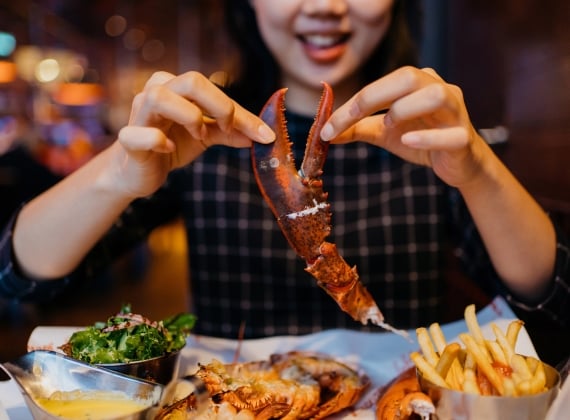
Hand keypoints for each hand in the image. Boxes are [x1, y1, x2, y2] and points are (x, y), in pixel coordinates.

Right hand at [112, 71, 274, 197]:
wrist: (139, 172)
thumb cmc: (171, 144)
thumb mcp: (206, 136)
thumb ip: (230, 132)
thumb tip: (263, 135)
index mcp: (177, 87)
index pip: (213, 89)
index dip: (241, 113)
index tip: (264, 134)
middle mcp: (156, 92)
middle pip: (191, 81)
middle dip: (219, 106)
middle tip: (227, 129)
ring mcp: (139, 114)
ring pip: (159, 97)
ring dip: (189, 117)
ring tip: (198, 135)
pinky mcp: (128, 140)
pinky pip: (138, 133)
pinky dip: (157, 140)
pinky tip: (168, 149)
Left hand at [320, 66, 487, 187]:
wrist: (456, 165)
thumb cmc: (421, 140)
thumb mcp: (384, 132)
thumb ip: (358, 128)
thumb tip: (325, 132)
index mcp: (418, 84)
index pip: (383, 84)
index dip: (353, 102)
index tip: (327, 126)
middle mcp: (439, 89)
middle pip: (409, 77)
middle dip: (373, 96)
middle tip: (350, 119)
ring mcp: (456, 112)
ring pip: (436, 96)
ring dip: (405, 109)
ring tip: (390, 125)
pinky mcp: (463, 139)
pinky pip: (451, 134)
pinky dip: (428, 137)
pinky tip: (408, 140)